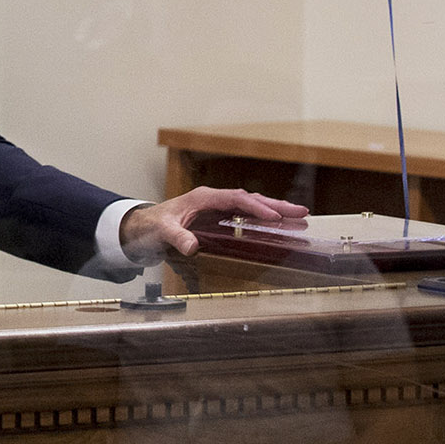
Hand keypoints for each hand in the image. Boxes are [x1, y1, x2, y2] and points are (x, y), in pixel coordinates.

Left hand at [120, 187, 307, 263]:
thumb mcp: (163, 231)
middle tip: (301, 212)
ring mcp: (217, 208)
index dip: (255, 207)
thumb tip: (192, 246)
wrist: (143, 226)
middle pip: (250, 199)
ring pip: (251, 206)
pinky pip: (246, 216)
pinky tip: (279, 225)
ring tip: (299, 217)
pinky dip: (263, 219)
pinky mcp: (219, 218)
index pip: (235, 199)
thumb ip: (177, 237)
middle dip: (275, 205)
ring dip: (274, 211)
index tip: (274, 217)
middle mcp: (213, 199)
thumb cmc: (152, 225)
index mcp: (203, 198)